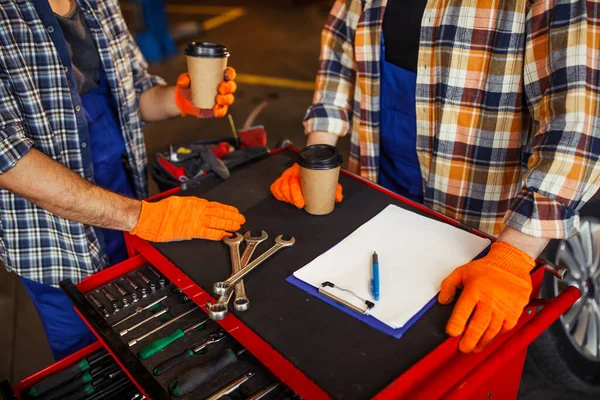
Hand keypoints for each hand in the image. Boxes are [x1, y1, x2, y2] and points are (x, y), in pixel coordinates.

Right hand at [130, 196, 244, 241]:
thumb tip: (198, 210)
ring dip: (229, 224)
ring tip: (237, 226)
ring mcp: (195, 220)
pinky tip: (226, 235)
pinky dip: (219, 233)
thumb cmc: (159, 211)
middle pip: (219, 213)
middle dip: (232, 216)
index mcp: (194, 203)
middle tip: (241, 219)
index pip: (215, 206)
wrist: (149, 216)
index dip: (226, 209)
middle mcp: (197, 210)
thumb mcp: (178, 203)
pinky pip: (209, 232)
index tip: (234, 211)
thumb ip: (189, 206)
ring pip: (217, 221)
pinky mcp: (191, 230)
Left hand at [175, 67, 236, 117]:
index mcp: (219, 77)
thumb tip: (185, 80)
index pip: (229, 74)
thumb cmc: (188, 87)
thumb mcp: (184, 82)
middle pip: (231, 86)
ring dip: (226, 99)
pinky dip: (220, 111)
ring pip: (229, 99)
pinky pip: (222, 111)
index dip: (230, 73)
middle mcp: (223, 88)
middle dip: (228, 87)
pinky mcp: (219, 110)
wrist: (185, 102)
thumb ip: (183, 80)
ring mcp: (222, 100)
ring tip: (218, 99)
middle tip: (220, 88)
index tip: (226, 74)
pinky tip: (215, 109)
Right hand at [270, 163, 342, 207]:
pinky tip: (284, 199)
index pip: (295, 182)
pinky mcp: (281, 179)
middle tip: (299, 205)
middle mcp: (291, 173)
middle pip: (287, 186)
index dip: (297, 195)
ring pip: (280, 188)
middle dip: (292, 198)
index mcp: (301, 171)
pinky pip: (275, 187)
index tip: (302, 204)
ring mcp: (285, 176)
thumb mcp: (327, 176)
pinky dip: (278, 194)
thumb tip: (338, 198)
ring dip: (286, 197)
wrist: (312, 155)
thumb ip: (334, 187)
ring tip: (293, 203)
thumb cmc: (317, 169)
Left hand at [438, 241, 534, 352]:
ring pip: (492, 330)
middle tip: (463, 348)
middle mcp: (490, 300)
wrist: (511, 264)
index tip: (452, 333)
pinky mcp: (513, 312)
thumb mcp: (461, 271)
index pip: (464, 309)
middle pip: (479, 324)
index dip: (457, 323)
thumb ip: (448, 285)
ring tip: (474, 348)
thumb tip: (442, 301)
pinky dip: (495, 336)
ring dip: (482, 341)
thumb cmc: (486, 269)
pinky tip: (487, 340)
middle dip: (470, 339)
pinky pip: (504, 329)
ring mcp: (503, 308)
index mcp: (475, 290)